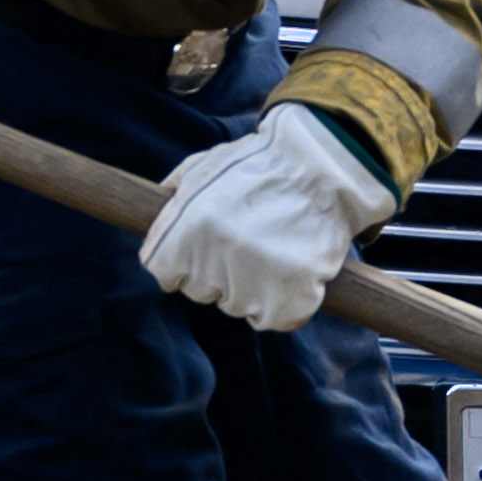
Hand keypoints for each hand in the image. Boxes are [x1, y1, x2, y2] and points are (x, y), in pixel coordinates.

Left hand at [141, 104, 397, 332]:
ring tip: (274, 248)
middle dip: (217, 272)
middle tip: (247, 240)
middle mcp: (215, 259)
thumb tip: (156, 206)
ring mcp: (253, 282)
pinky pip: (274, 319)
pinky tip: (291, 271)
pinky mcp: (290, 298)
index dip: (182, 261)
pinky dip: (283, 304)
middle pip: (200, 292)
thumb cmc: (262, 161)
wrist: (326, 165)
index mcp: (187, 230)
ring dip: (251, 287)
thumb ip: (174, 191)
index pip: (164, 274)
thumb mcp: (204, 165)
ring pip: (236, 306)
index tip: (204, 249)